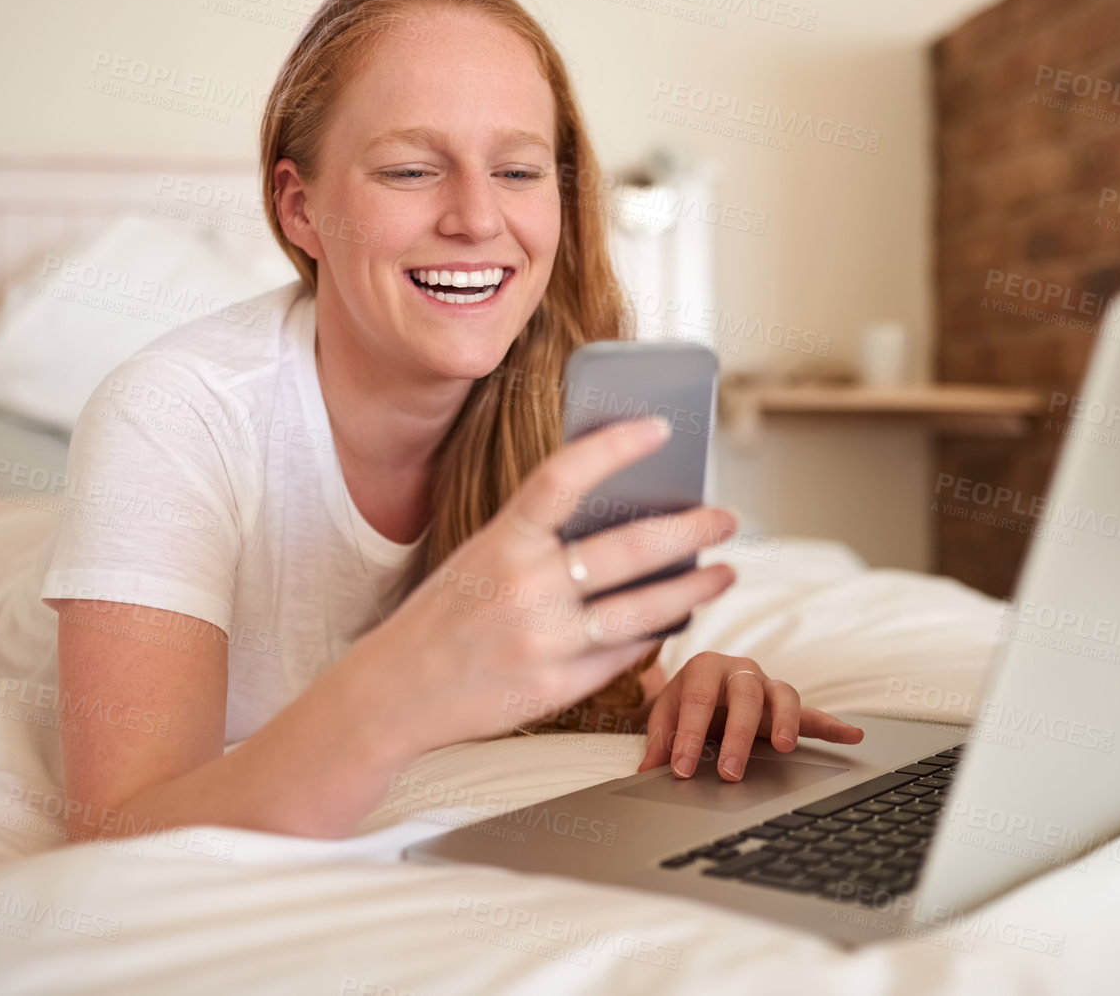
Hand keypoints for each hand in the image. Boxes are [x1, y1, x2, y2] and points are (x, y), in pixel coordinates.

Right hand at [350, 416, 739, 755]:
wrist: (394, 691)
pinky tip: (678, 618)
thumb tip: (623, 511)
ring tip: (724, 574)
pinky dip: (656, 633)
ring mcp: (543, 640)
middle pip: (629, 548)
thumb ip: (538, 537)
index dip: (614, 446)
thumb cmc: (445, 615)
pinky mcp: (555, 686)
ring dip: (695, 589)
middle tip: (725, 518)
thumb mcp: (479, 557)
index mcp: (501, 541)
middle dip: (691, 530)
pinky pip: (624, 654)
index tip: (660, 428)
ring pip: (643, 608)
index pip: (563, 476)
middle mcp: (524, 587)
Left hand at [636, 652, 864, 780]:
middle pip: (745, 696)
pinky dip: (834, 725)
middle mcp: (740, 670)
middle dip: (738, 736)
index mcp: (704, 667)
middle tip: (729, 771)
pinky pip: (814, 712)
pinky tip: (853, 736)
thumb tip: (648, 771)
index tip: (680, 769)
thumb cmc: (686, 697)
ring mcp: (767, 684)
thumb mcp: (665, 712)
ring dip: (787, 722)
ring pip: (783, 696)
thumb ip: (659, 739)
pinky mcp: (787, 703)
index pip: (696, 700)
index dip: (686, 735)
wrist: (703, 681)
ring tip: (787, 748)